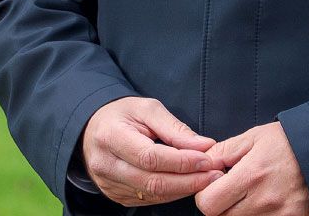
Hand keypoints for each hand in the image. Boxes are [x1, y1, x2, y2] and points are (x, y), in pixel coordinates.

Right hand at [80, 96, 224, 205]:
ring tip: (208, 179)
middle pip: (153, 181)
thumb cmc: (122, 115)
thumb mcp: (147, 109)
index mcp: (111, 136)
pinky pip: (148, 200)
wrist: (93, 129)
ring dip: (184, 189)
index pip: (150, 157)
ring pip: (153, 194)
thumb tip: (204, 145)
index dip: (181, 161)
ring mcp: (109, 184)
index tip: (207, 159)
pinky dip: (172, 194)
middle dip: (189, 180)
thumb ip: (175, 128)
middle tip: (216, 174)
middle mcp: (106, 164)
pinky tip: (188, 184)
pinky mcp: (115, 196)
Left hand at [194, 122, 308, 215]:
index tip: (215, 183)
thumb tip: (202, 163)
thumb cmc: (289, 143)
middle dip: (221, 205)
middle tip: (232, 190)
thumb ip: (223, 151)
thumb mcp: (254, 137)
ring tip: (251, 194)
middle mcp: (264, 201)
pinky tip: (264, 203)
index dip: (205, 193)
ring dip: (239, 212)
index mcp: (251, 176)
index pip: (208, 204)